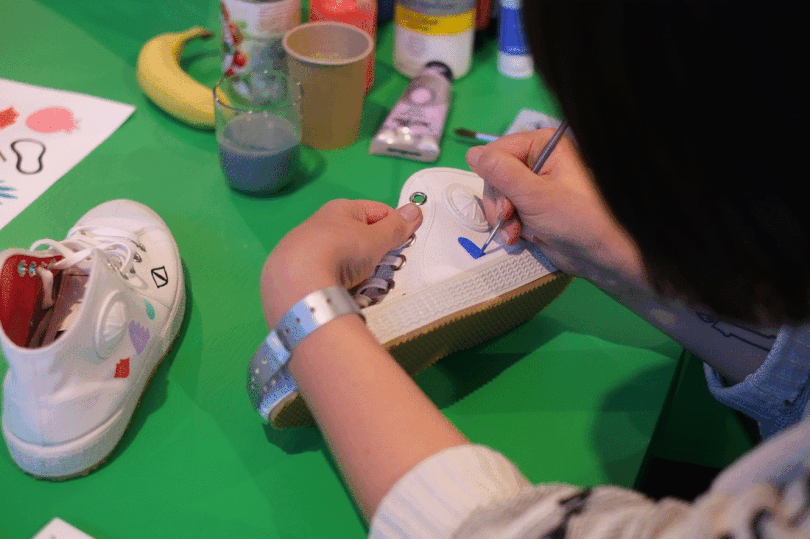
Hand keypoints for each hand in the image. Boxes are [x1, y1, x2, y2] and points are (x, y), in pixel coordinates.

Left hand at [260, 199, 422, 327]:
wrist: (297, 281)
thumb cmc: (340, 252)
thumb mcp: (376, 239)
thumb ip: (396, 227)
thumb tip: (415, 209)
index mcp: (341, 209)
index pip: (378, 211)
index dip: (395, 226)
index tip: (403, 244)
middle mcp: (320, 223)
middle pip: (357, 236)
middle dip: (373, 253)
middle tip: (380, 269)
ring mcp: (304, 247)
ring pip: (340, 257)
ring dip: (354, 270)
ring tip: (359, 284)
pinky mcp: (292, 271)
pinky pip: (323, 274)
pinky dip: (334, 282)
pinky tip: (337, 292)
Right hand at [466, 129, 647, 288]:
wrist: (600, 256)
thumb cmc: (578, 221)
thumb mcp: (535, 195)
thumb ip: (501, 173)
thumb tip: (472, 154)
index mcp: (543, 145)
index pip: (497, 151)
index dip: (494, 178)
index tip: (505, 204)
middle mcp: (538, 160)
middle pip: (494, 175)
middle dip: (499, 203)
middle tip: (509, 219)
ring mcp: (534, 184)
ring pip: (497, 196)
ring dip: (502, 218)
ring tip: (516, 232)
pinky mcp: (532, 205)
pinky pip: (506, 210)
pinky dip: (509, 225)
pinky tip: (520, 236)